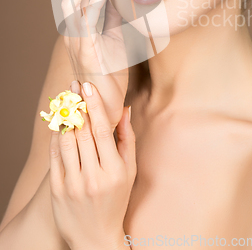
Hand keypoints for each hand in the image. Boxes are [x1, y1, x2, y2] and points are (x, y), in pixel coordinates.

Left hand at [49, 81, 135, 249]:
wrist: (96, 236)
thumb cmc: (117, 198)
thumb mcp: (129, 170)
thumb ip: (127, 138)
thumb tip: (125, 109)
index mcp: (114, 171)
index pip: (102, 130)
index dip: (94, 106)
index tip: (89, 87)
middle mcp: (93, 177)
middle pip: (82, 132)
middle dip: (78, 105)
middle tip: (75, 85)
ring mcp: (73, 185)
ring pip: (66, 142)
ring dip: (64, 117)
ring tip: (66, 100)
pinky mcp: (57, 190)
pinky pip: (54, 157)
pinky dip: (56, 137)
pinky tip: (58, 123)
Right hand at [61, 0, 128, 126]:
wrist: (104, 104)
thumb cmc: (110, 69)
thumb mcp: (114, 34)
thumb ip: (114, 13)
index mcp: (81, 22)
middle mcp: (75, 28)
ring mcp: (78, 40)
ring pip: (75, 3)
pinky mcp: (88, 52)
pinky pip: (89, 23)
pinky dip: (96, 3)